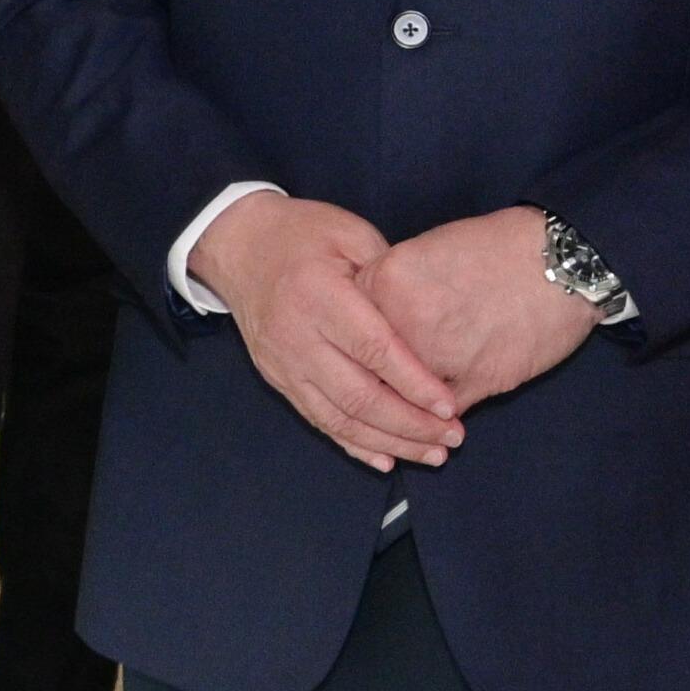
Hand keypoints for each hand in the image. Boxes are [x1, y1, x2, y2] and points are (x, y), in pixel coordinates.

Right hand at [188, 193, 463, 473]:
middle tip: (452, 438)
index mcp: (320, 295)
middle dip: (410, 424)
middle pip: (359, 396)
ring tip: (430, 455)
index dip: (413, 383)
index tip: (448, 406)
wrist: (237, 244)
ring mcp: (284, 363)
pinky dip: (353, 443)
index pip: (374, 350)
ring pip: (339, 418)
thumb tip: (428, 325)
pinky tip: (385, 458)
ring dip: (389, 442)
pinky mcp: (277, 379)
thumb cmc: (302, 232)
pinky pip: (318, 420)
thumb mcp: (351, 233)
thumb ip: (389, 277)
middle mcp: (297, 336)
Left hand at [367, 207, 596, 412]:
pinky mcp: (474, 383)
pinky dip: (438, 422)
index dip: (350, 341)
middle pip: (367, 367)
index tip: (350, 353)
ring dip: (400, 414)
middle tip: (368, 394)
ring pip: (401, 398)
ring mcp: (438, 356)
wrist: (563, 264)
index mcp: (389, 280)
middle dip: (368, 383)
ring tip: (403, 422)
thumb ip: (396, 284)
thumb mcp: (433, 247)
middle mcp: (406, 321)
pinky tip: (439, 426)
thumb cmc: (501, 247)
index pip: (349, 324)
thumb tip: (375, 310)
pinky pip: (442, 413)